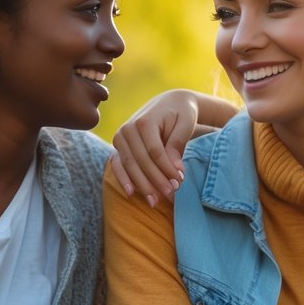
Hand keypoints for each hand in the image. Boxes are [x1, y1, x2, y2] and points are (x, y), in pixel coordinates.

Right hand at [110, 90, 198, 206]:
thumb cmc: (181, 113)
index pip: (155, 151)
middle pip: (141, 161)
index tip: (180, 182)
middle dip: (156, 180)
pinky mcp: (119, 145)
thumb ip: (178, 144)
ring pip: (130, 166)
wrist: (168, 103)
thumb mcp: (185, 124)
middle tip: (171, 195)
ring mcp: (120, 137)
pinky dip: (123, 179)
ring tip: (155, 202)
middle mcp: (128, 128)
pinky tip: (131, 194)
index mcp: (144, 121)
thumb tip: (175, 170)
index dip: (166, 169)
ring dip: (142, 185)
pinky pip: (118, 164)